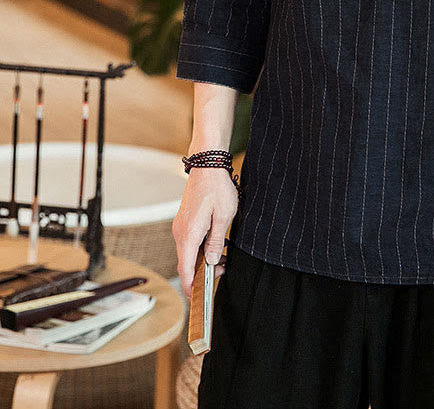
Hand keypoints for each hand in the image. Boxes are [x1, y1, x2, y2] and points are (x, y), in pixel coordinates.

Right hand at [172, 167, 238, 298]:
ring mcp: (180, 226)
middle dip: (202, 271)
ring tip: (223, 256)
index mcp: (188, 234)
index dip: (190, 286)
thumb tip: (210, 261)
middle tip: (223, 269)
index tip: (197, 297)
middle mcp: (180, 232)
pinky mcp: (184, 221)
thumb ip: (216, 241)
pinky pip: (190, 241)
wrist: (207, 166)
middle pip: (186, 262)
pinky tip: (216, 243)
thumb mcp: (223, 217)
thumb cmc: (217, 189)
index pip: (184, 269)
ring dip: (203, 258)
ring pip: (189, 251)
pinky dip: (200, 247)